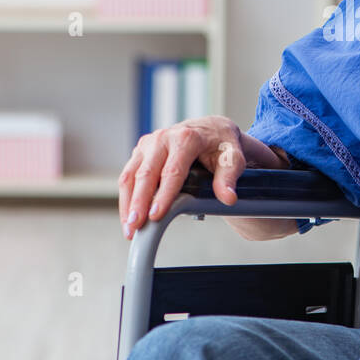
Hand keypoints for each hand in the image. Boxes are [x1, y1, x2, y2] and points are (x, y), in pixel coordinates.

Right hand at [118, 116, 249, 239]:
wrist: (210, 130)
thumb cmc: (221, 145)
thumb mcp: (233, 158)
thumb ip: (229, 178)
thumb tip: (228, 198)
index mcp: (186, 138)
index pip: (172, 171)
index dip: (163, 195)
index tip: (156, 216)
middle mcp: (162, 138)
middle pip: (146, 174)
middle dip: (139, 203)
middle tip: (135, 227)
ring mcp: (148, 144)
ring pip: (131, 176)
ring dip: (128, 204)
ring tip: (129, 230)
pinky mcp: (140, 153)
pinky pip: (127, 176)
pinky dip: (126, 199)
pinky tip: (128, 218)